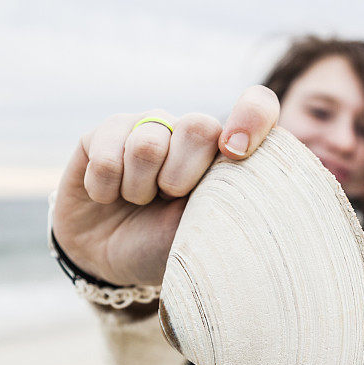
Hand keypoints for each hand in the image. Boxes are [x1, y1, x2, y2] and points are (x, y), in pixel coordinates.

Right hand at [51, 86, 279, 285]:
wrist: (108, 257)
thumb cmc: (165, 245)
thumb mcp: (203, 236)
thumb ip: (223, 201)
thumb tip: (237, 162)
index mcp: (228, 152)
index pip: (259, 106)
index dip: (251, 119)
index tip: (235, 154)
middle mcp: (192, 131)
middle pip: (198, 127)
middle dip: (179, 178)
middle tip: (169, 200)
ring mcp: (148, 125)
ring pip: (147, 145)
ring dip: (139, 190)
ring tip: (139, 201)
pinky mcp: (105, 132)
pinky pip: (106, 156)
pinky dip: (105, 189)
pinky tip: (107, 196)